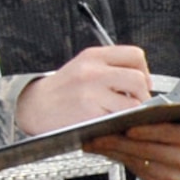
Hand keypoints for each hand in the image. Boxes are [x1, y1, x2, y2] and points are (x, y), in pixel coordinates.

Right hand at [16, 45, 150, 136]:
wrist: (35, 107)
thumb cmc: (61, 90)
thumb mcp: (83, 67)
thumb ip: (110, 68)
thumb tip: (141, 81)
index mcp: (94, 56)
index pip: (135, 55)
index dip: (144, 71)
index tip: (141, 83)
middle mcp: (93, 72)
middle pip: (138, 79)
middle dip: (143, 95)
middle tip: (136, 103)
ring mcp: (92, 93)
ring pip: (132, 103)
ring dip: (133, 112)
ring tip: (122, 114)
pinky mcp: (90, 114)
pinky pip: (119, 120)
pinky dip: (120, 124)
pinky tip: (111, 123)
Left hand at [94, 115, 179, 179]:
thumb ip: (162, 113)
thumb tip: (129, 113)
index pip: (165, 133)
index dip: (144, 131)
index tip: (124, 127)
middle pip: (146, 150)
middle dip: (118, 142)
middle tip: (96, 135)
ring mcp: (173, 174)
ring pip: (137, 162)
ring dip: (113, 152)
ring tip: (94, 143)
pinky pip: (137, 170)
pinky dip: (121, 159)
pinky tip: (107, 151)